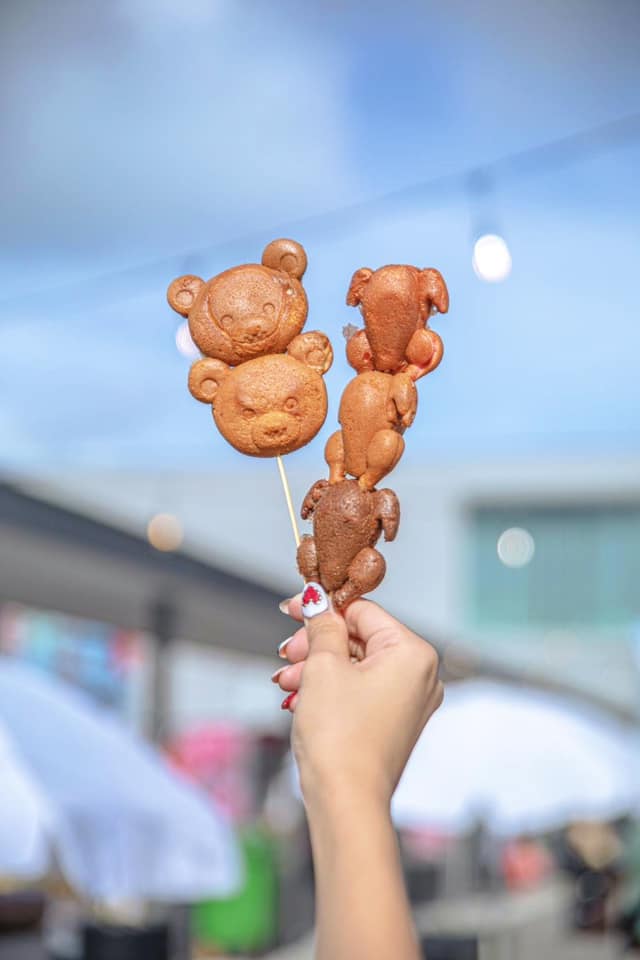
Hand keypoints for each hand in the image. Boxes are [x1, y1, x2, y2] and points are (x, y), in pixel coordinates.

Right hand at [275, 584, 443, 812]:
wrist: (345, 801)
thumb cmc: (340, 737)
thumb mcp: (323, 667)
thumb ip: (321, 627)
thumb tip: (317, 599)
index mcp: (413, 653)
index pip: (363, 612)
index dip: (323, 609)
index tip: (292, 608)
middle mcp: (420, 675)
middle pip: (359, 639)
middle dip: (317, 645)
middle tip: (286, 652)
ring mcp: (409, 701)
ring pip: (356, 666)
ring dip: (317, 669)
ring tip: (286, 682)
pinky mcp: (394, 722)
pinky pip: (360, 691)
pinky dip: (330, 689)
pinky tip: (299, 698)